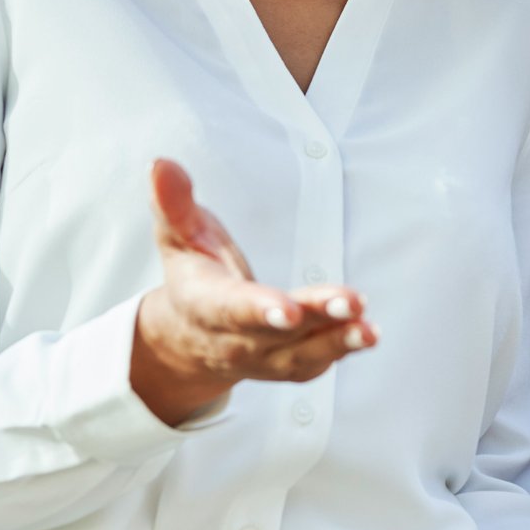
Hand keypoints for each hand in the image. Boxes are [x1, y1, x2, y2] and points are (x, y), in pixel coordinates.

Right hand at [129, 158, 374, 424]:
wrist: (189, 337)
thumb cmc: (193, 273)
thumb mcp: (178, 236)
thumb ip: (174, 204)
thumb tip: (160, 164)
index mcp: (203, 304)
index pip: (231, 308)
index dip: (259, 309)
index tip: (288, 308)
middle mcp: (233, 339)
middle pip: (276, 333)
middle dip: (315, 318)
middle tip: (351, 304)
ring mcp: (262, 358)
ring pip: (302, 355)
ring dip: (339, 341)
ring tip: (369, 328)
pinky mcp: (287, 364)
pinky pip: (315, 363)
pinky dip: (341, 350)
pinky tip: (366, 334)